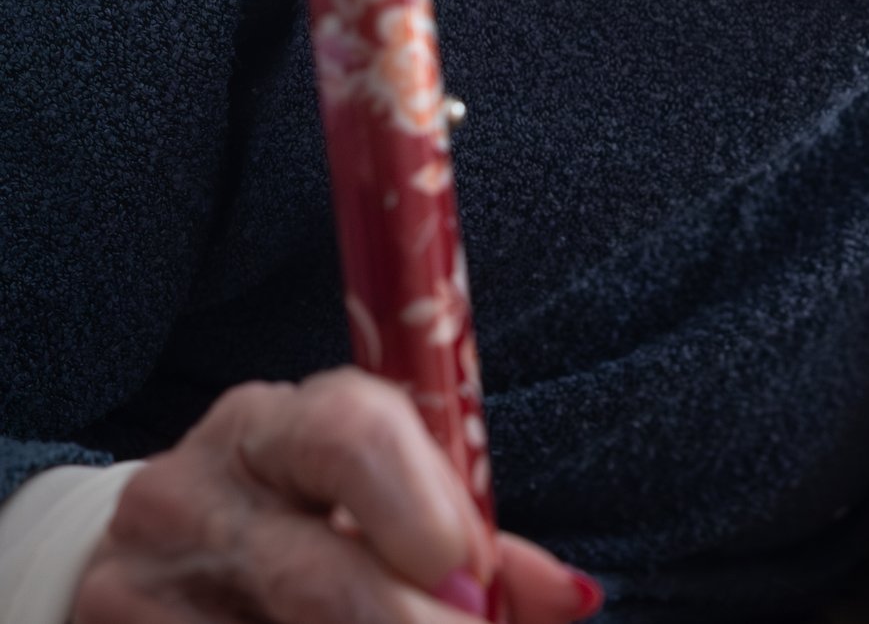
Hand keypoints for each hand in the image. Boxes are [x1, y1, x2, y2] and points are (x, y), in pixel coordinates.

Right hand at [74, 368, 599, 623]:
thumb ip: (474, 541)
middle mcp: (192, 491)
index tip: (468, 571)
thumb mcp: (382, 501)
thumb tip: (572, 596)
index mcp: (278, 424)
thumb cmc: (307, 519)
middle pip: (316, 572)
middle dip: (409, 623)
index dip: (423, 508)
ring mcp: (137, 582)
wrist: (150, 560)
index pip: (348, 433)